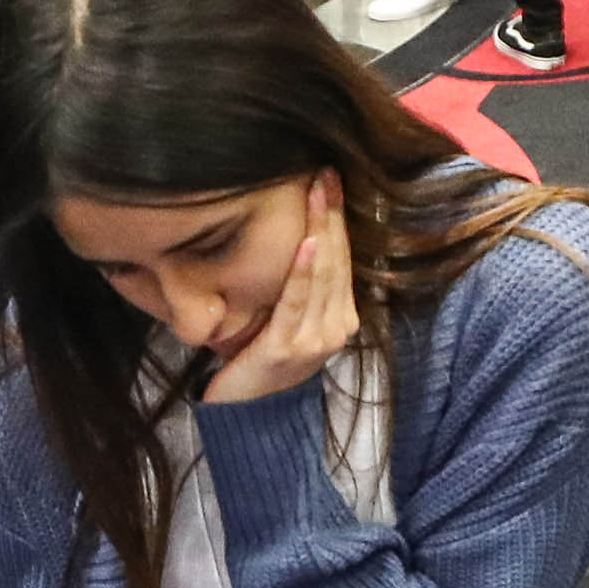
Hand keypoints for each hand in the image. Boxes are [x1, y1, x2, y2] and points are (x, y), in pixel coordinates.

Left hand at [203, 173, 356, 406]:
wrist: (246, 414)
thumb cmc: (261, 359)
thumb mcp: (288, 319)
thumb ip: (301, 289)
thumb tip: (298, 237)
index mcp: (341, 318)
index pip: (342, 258)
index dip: (337, 219)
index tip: (331, 180)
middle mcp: (337, 327)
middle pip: (336, 258)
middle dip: (332, 213)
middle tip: (326, 173)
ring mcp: (316, 339)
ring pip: (323, 272)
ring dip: (320, 228)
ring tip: (318, 193)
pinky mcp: (289, 348)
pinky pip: (297, 300)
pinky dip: (304, 270)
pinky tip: (306, 242)